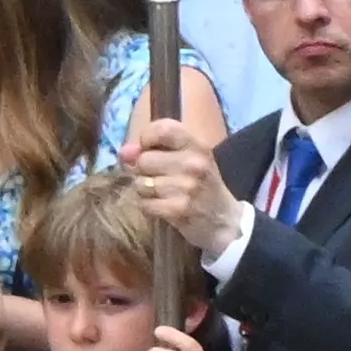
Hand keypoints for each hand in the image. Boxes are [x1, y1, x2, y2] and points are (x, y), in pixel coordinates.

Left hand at [127, 114, 237, 257]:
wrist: (225, 222)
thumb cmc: (202, 186)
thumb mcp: (188, 161)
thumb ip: (154, 150)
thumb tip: (125, 153)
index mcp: (198, 147)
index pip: (163, 129)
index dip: (147, 138)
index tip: (151, 149)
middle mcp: (194, 164)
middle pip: (144, 160)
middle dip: (145, 171)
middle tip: (163, 178)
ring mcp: (187, 187)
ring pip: (141, 183)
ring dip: (147, 191)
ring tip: (165, 195)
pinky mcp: (178, 209)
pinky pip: (144, 204)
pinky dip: (149, 207)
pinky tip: (165, 208)